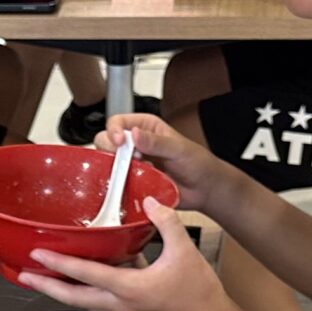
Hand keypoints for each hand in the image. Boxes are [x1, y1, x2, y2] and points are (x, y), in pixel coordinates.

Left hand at [17, 195, 223, 310]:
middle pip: (74, 298)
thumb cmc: (200, 293)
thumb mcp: (185, 251)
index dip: (59, 263)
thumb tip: (151, 201)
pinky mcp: (133, 309)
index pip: (86, 274)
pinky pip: (102, 298)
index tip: (38, 255)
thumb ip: (167, 223)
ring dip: (63, 291)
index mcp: (130, 288)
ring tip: (44, 279)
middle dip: (47, 288)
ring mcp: (126, 308)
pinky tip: (87, 274)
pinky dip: (87, 288)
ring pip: (85, 301)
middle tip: (24, 277)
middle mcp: (121, 302)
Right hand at [98, 111, 230, 216]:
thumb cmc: (197, 163)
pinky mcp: (133, 182)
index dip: (113, 130)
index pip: (118, 122)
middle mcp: (135, 144)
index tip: (120, 142)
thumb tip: (134, 134)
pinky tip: (135, 185)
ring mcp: (133, 164)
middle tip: (128, 160)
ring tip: (137, 173)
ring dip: (117, 169)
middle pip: (107, 141)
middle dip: (112, 151)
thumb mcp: (178, 148)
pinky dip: (120, 185)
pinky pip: (117, 183)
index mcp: (145, 127)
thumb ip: (156, 141)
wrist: (204, 188)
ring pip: (109, 163)